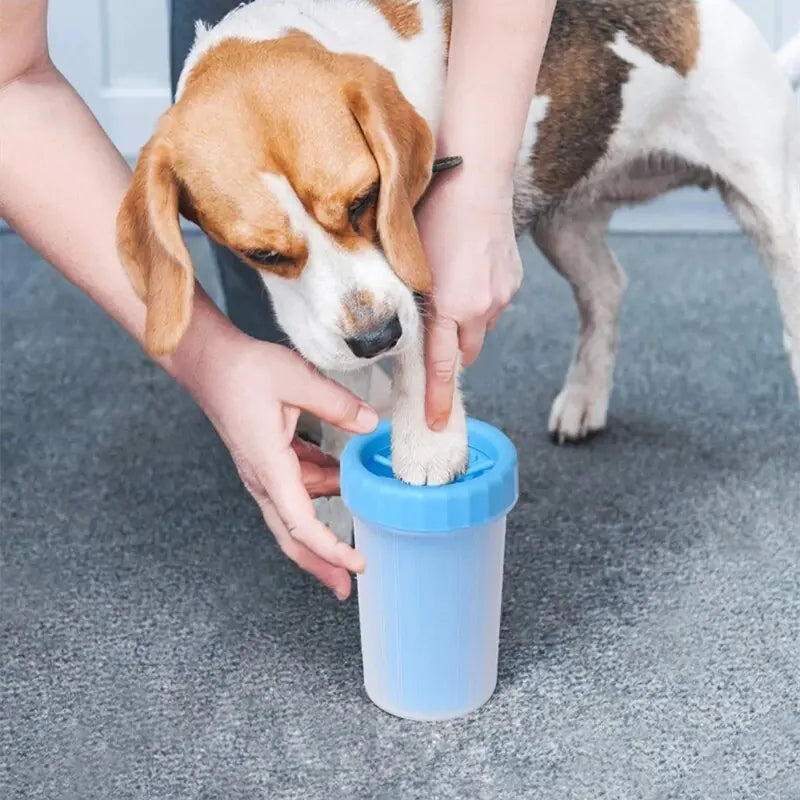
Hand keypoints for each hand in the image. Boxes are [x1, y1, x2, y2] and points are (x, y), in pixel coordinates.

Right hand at [184, 335, 377, 599]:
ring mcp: (263, 472)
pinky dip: (320, 492)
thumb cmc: (243, 371)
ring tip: (354, 534)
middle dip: (320, 564)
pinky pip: (296, 488)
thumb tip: (371, 424)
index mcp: (270, 467)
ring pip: (295, 513)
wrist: (209, 362)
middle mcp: (263, 479)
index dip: (330, 549)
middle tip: (347, 585)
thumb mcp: (296, 379)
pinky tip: (342, 482)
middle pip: (292, 536)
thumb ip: (336, 403)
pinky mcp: (267, 461)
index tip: (357, 565)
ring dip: (324, 526)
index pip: (301, 523)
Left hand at [417, 171, 522, 429]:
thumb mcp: (407, 263)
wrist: (476, 179)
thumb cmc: (433, 214)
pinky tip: (469, 272)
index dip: (437, 399)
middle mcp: (479, 308)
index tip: (436, 423)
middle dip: (451, 354)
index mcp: (448, 307)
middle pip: (465, 354)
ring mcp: (501, 295)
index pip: (442, 367)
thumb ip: (408, 303)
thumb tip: (401, 329)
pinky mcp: (513, 281)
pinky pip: (494, 306)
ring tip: (452, 291)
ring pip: (481, 329)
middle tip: (437, 341)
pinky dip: (480, 302)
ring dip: (466, 325)